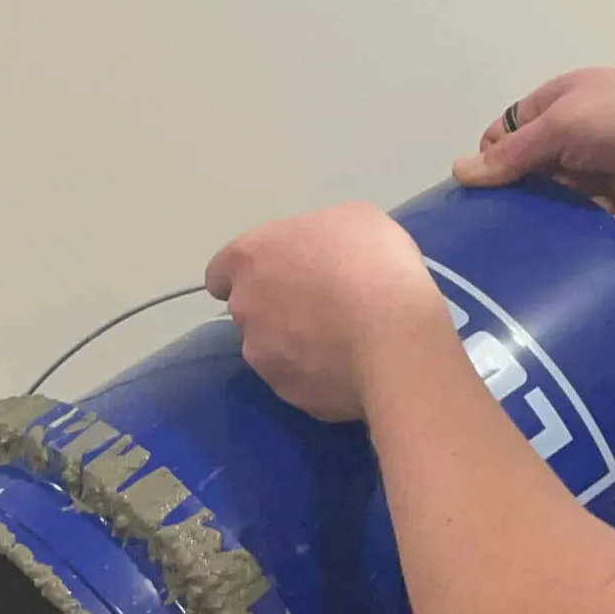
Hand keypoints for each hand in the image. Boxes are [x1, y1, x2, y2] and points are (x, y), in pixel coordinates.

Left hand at [204, 203, 446, 422]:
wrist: (393, 336)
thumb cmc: (371, 262)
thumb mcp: (353, 220)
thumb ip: (319, 236)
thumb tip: (319, 254)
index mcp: (252, 258)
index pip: (220, 271)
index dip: (244, 274)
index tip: (269, 276)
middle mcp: (245, 309)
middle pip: (248, 310)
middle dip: (275, 309)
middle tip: (320, 305)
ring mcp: (262, 358)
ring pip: (269, 349)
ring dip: (294, 344)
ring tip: (340, 340)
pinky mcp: (287, 394)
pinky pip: (298, 380)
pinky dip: (317, 374)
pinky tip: (350, 366)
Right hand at [454, 67, 614, 240]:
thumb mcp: (563, 123)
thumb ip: (511, 153)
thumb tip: (459, 172)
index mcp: (555, 111)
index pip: (502, 139)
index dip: (488, 164)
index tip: (478, 195)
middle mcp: (570, 147)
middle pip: (521, 182)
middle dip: (511, 203)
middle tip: (491, 233)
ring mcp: (591, 186)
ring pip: (547, 215)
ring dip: (539, 228)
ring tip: (518, 253)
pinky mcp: (611, 221)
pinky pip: (578, 239)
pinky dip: (568, 249)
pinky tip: (548, 266)